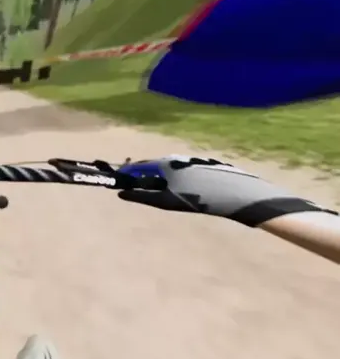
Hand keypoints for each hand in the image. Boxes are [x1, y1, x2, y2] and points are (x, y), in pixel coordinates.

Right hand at [117, 155, 336, 225]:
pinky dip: (180, 180)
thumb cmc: (199, 198)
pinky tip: (189, 193)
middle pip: (156, 166)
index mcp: (166, 162)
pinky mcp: (209, 167)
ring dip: (164, 179)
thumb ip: (142, 196)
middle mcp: (179, 157)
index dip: (128, 173)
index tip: (120, 182)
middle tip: (142, 190)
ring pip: (173, 169)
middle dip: (146, 176)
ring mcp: (195, 161)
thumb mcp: (167, 201)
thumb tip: (120, 193)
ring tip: (165, 194)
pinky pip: (187, 172)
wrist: (238, 195)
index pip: (139, 165)